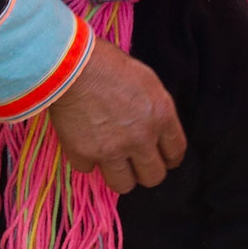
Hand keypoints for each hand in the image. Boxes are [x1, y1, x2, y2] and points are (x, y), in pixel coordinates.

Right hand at [48, 36, 186, 192]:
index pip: (176, 153)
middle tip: (136, 163)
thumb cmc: (108, 63)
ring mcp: (112, 150)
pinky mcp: (84, 154)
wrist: (71, 65)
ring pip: (123, 185)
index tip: (162, 158)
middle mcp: (140, 139)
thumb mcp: (147, 80)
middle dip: (146, 171)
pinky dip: (86, 160)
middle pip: (153, 176)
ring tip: (111, 161)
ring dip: (119, 174)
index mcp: (160, 117)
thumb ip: (154, 110)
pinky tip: (84, 145)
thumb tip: (154, 127)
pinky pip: (88, 170)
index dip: (169, 158)